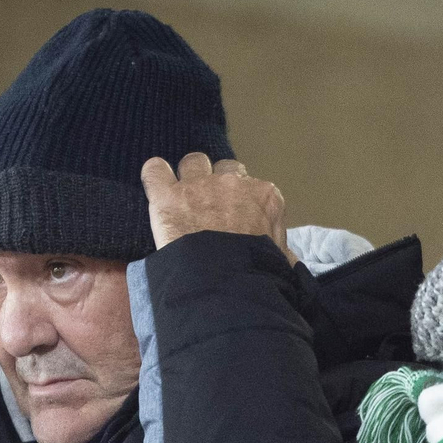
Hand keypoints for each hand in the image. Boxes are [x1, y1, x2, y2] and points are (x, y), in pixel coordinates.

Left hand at [141, 153, 296, 261]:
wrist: (225, 279)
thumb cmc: (257, 271)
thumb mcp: (280, 260)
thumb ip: (280, 250)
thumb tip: (287, 259)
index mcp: (265, 196)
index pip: (254, 186)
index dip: (243, 201)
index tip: (238, 218)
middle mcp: (233, 182)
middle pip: (224, 168)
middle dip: (219, 183)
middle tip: (212, 207)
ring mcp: (199, 184)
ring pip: (193, 163)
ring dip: (189, 176)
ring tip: (184, 197)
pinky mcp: (168, 194)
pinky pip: (155, 170)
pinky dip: (154, 175)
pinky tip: (156, 185)